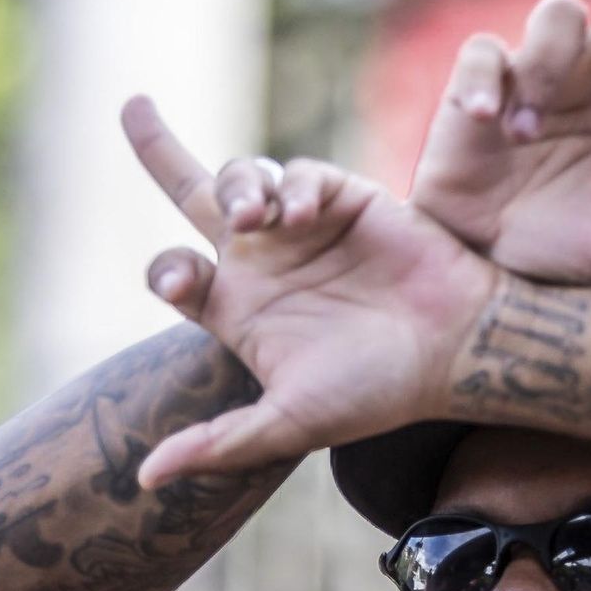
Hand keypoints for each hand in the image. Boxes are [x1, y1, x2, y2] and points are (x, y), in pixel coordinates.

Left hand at [121, 103, 496, 483]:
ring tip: (253, 218)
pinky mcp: (344, 197)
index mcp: (238, 309)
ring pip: (241, 176)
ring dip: (235, 185)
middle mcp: (263, 261)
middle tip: (134, 111)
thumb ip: (219, 445)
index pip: (175, 272)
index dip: (166, 269)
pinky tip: (297, 217)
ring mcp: (302, 225)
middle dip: (157, 146)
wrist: (456, 353)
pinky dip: (290, 186)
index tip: (185, 281)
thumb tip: (145, 480)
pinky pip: (299, 173)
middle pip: (194, 192)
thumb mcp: (290, 423)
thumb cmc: (376, 393)